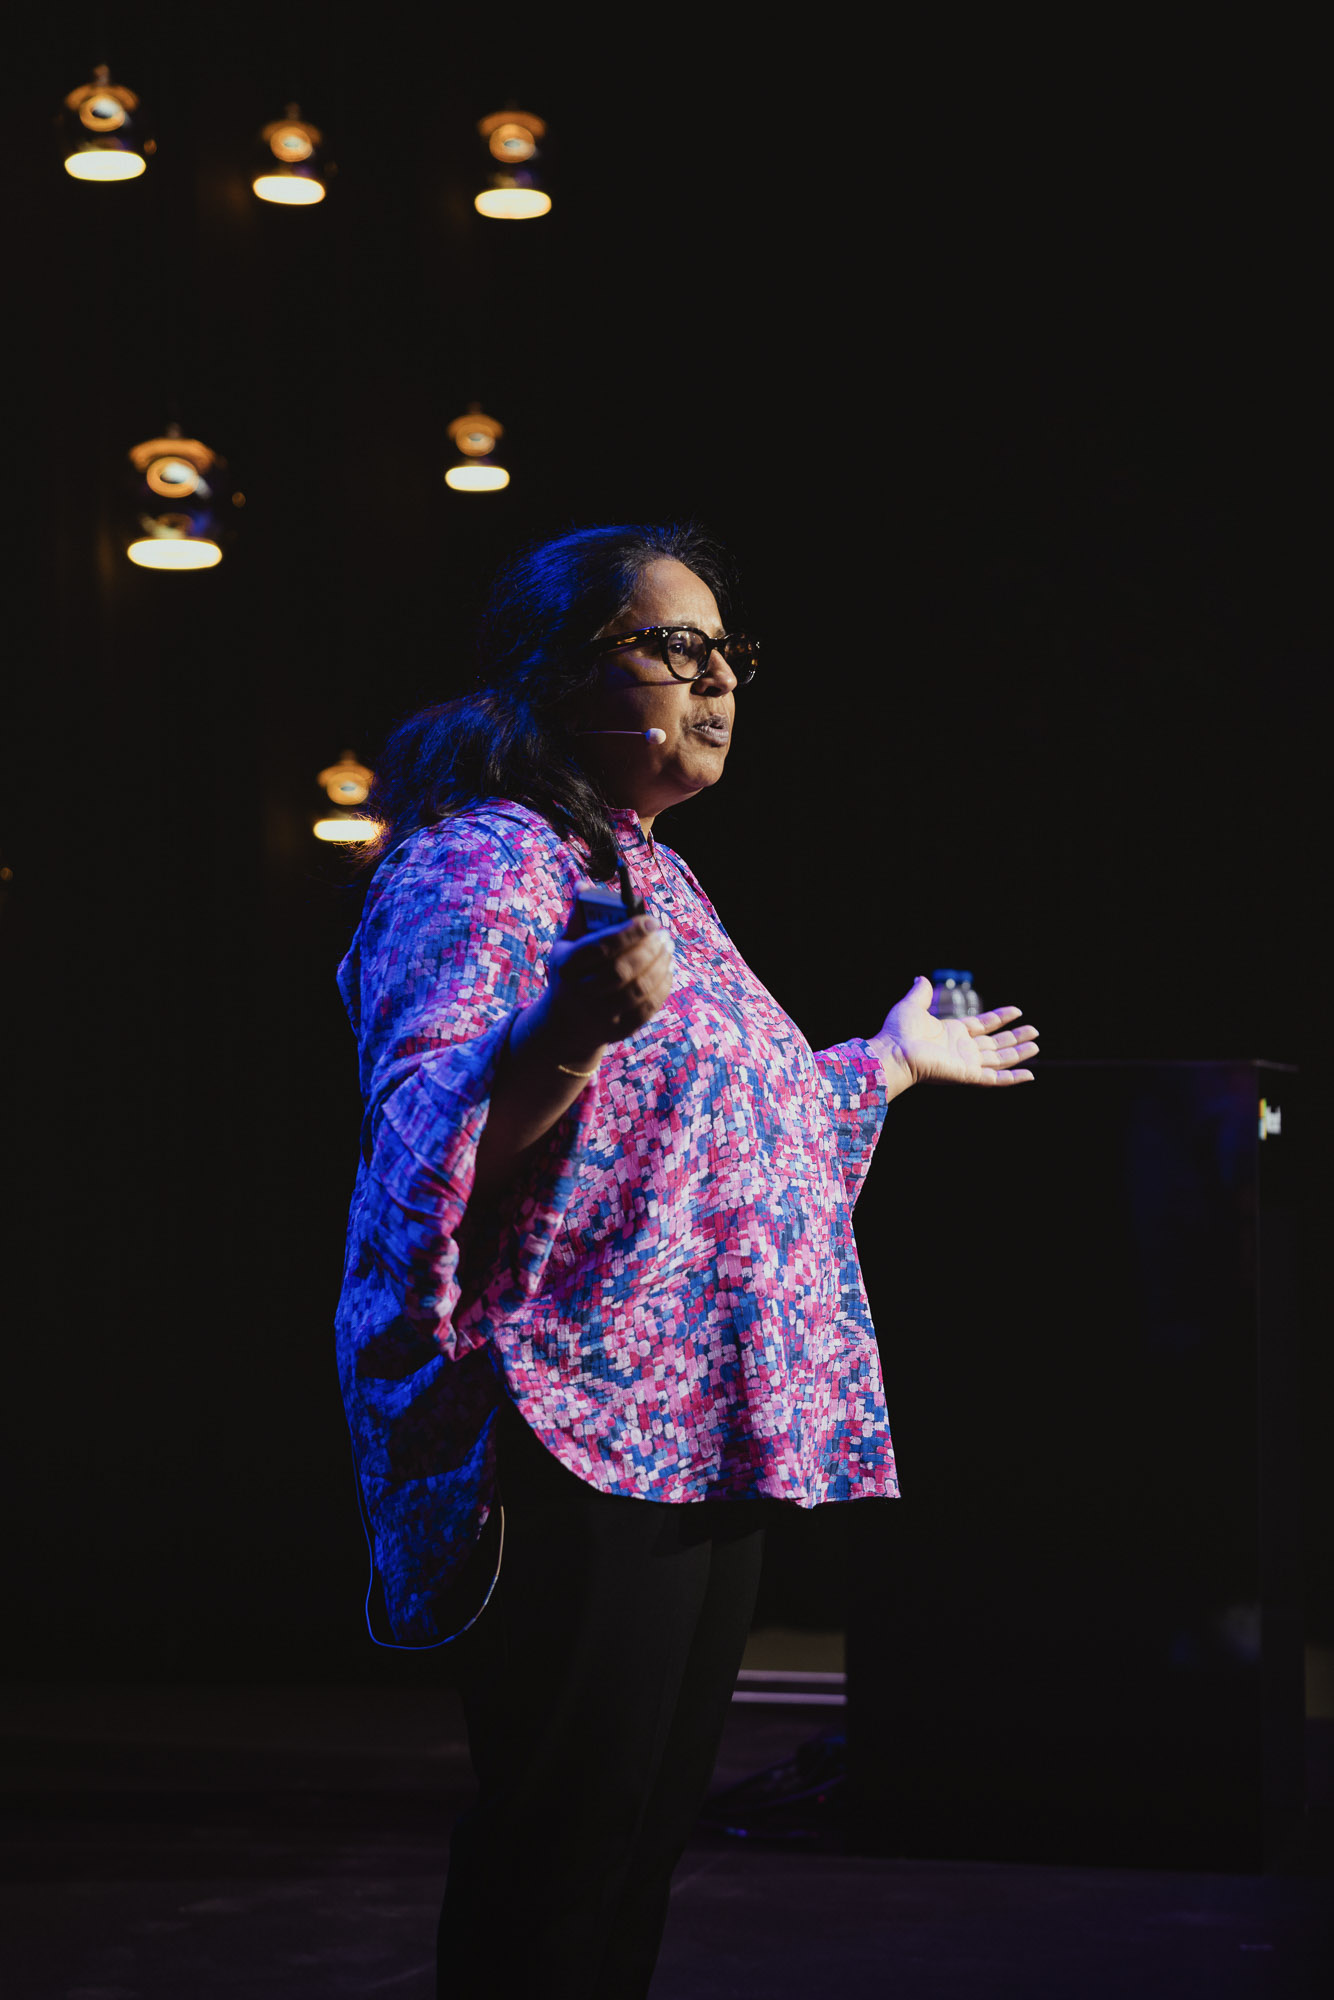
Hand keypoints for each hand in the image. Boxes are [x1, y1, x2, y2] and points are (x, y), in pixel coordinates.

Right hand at [541, 914, 674, 1056]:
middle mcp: (580, 994)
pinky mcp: (619, 1030)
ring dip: (660, 966)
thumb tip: (585, 885)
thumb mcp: (566, 945)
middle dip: (648, 949)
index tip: (651, 920)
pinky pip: (648, 1008)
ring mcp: (600, 1016)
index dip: (629, 932)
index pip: (600, 948)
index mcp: (566, 967)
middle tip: (663, 935)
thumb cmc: (571, 972)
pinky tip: (666, 970)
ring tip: (667, 949)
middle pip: (621, 970)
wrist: (565, 1023)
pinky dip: (662, 986)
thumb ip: (580, 917)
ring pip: (638, 990)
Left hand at [868, 975, 1038, 1094]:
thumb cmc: (898, 1031)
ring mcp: (966, 1063)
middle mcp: (962, 1049)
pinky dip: (1013, 1078)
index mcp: (951, 1033)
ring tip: (1036, 1045)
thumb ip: (922, 993)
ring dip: (1019, 1053)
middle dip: (1015, 1037)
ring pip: (1000, 1059)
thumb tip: (922, 978)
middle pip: (996, 1044)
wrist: (893, 1052)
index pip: (983, 1025)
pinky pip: (996, 1079)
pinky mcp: (968, 1075)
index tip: (1017, 1011)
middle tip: (1035, 1031)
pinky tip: (1030, 1074)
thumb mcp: (912, 1005)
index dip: (1000, 1018)